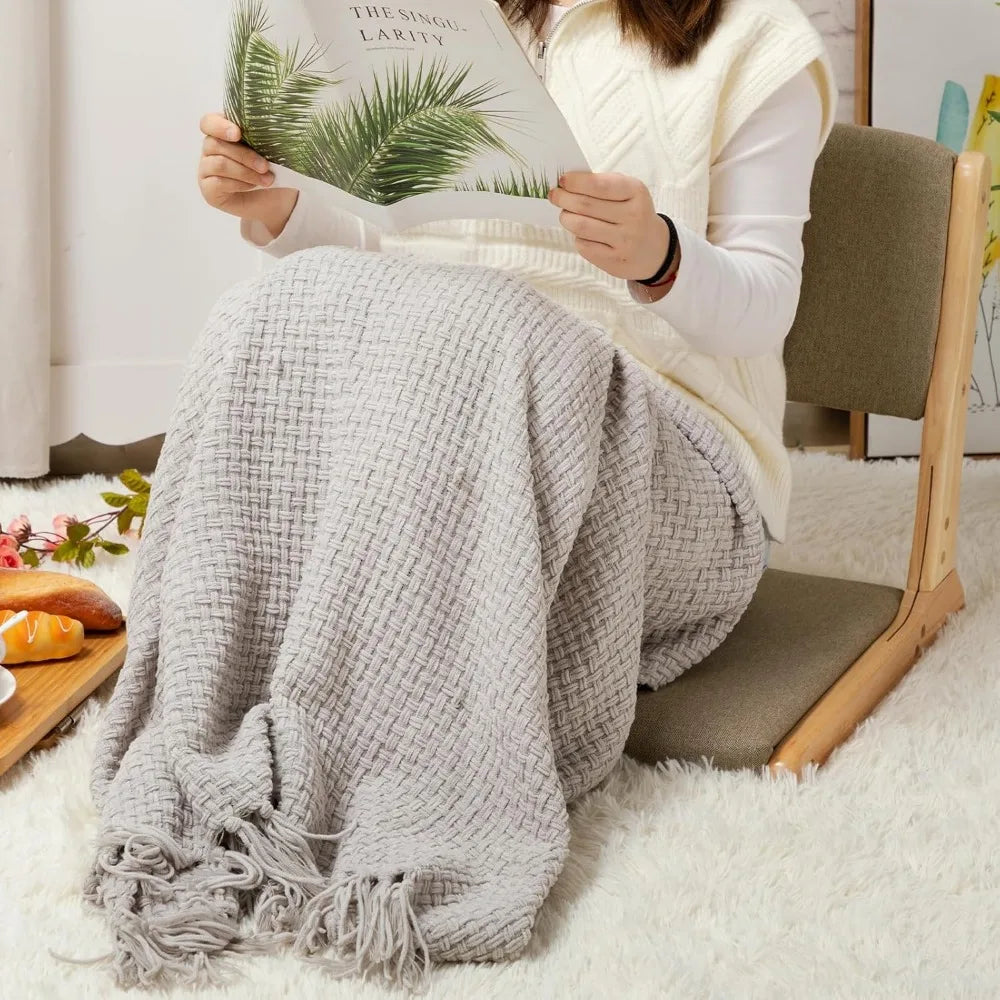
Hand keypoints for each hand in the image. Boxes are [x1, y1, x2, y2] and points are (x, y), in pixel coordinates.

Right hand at [198, 113, 297, 238]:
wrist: (274, 199)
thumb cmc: (270, 170)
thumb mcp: (268, 152)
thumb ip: (260, 139)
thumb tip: (270, 132)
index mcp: (222, 132)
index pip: (208, 122)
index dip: (220, 126)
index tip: (238, 134)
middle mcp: (210, 149)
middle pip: (216, 144)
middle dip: (245, 156)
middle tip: (265, 166)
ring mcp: (206, 169)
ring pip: (219, 164)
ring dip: (246, 172)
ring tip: (266, 180)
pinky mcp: (208, 189)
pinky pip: (219, 182)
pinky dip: (240, 184)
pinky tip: (253, 186)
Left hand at [548, 172, 669, 281]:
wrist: (655, 249)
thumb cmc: (634, 214)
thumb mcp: (629, 193)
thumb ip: (603, 185)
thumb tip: (568, 183)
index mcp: (636, 192)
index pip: (599, 185)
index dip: (576, 182)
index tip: (562, 180)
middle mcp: (633, 216)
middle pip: (585, 206)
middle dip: (564, 199)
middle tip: (555, 195)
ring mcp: (624, 241)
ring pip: (581, 227)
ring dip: (567, 218)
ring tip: (566, 214)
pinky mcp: (615, 260)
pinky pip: (584, 246)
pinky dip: (577, 237)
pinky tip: (581, 233)